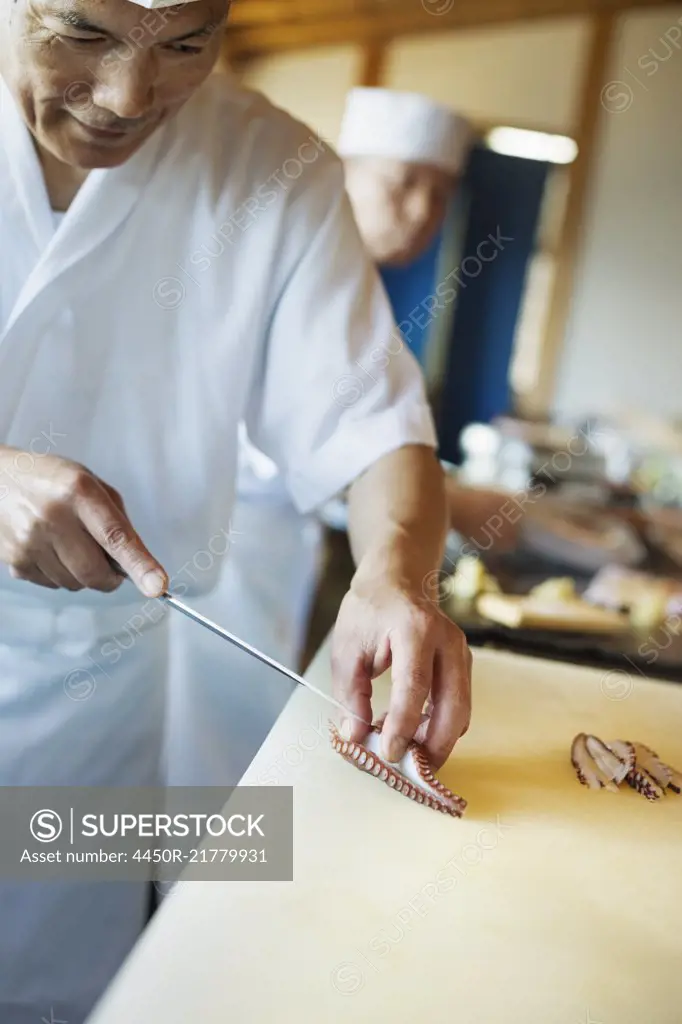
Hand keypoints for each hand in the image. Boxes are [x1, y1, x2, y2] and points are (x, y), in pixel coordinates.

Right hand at [0, 446, 167, 596]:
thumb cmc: (50, 480)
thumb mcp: (90, 483)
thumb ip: (117, 520)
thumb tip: (138, 563)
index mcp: (78, 491)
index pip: (115, 536)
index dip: (140, 565)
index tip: (158, 586)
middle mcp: (52, 517)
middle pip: (95, 572)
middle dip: (112, 578)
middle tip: (113, 567)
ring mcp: (30, 542)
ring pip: (75, 584)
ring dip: (84, 574)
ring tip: (70, 544)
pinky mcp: (16, 562)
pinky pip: (54, 585)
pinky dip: (61, 574)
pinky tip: (50, 548)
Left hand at [331, 571, 471, 768]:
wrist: (396, 581)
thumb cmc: (369, 611)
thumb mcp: (347, 648)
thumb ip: (350, 694)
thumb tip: (355, 736)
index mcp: (416, 629)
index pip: (415, 686)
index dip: (403, 725)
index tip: (389, 753)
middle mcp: (447, 640)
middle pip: (453, 704)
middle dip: (434, 744)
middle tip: (409, 770)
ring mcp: (461, 653)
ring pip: (461, 709)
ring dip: (437, 738)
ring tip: (405, 752)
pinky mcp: (462, 665)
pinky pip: (457, 703)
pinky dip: (439, 725)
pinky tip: (412, 732)